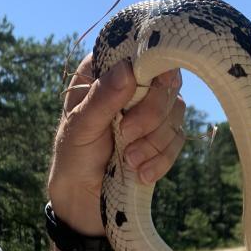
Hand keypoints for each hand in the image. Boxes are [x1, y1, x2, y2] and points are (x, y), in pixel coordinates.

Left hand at [47, 53, 185, 233]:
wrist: (83, 200)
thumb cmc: (73, 157)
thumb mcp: (80, 128)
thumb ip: (102, 99)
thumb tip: (128, 69)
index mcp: (106, 73)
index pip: (139, 51)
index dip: (152, 63)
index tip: (151, 84)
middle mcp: (133, 87)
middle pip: (166, 82)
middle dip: (151, 114)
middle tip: (126, 135)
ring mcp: (150, 113)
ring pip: (176, 113)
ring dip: (154, 142)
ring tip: (128, 161)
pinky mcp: (162, 139)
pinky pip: (178, 141)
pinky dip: (161, 160)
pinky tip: (141, 174)